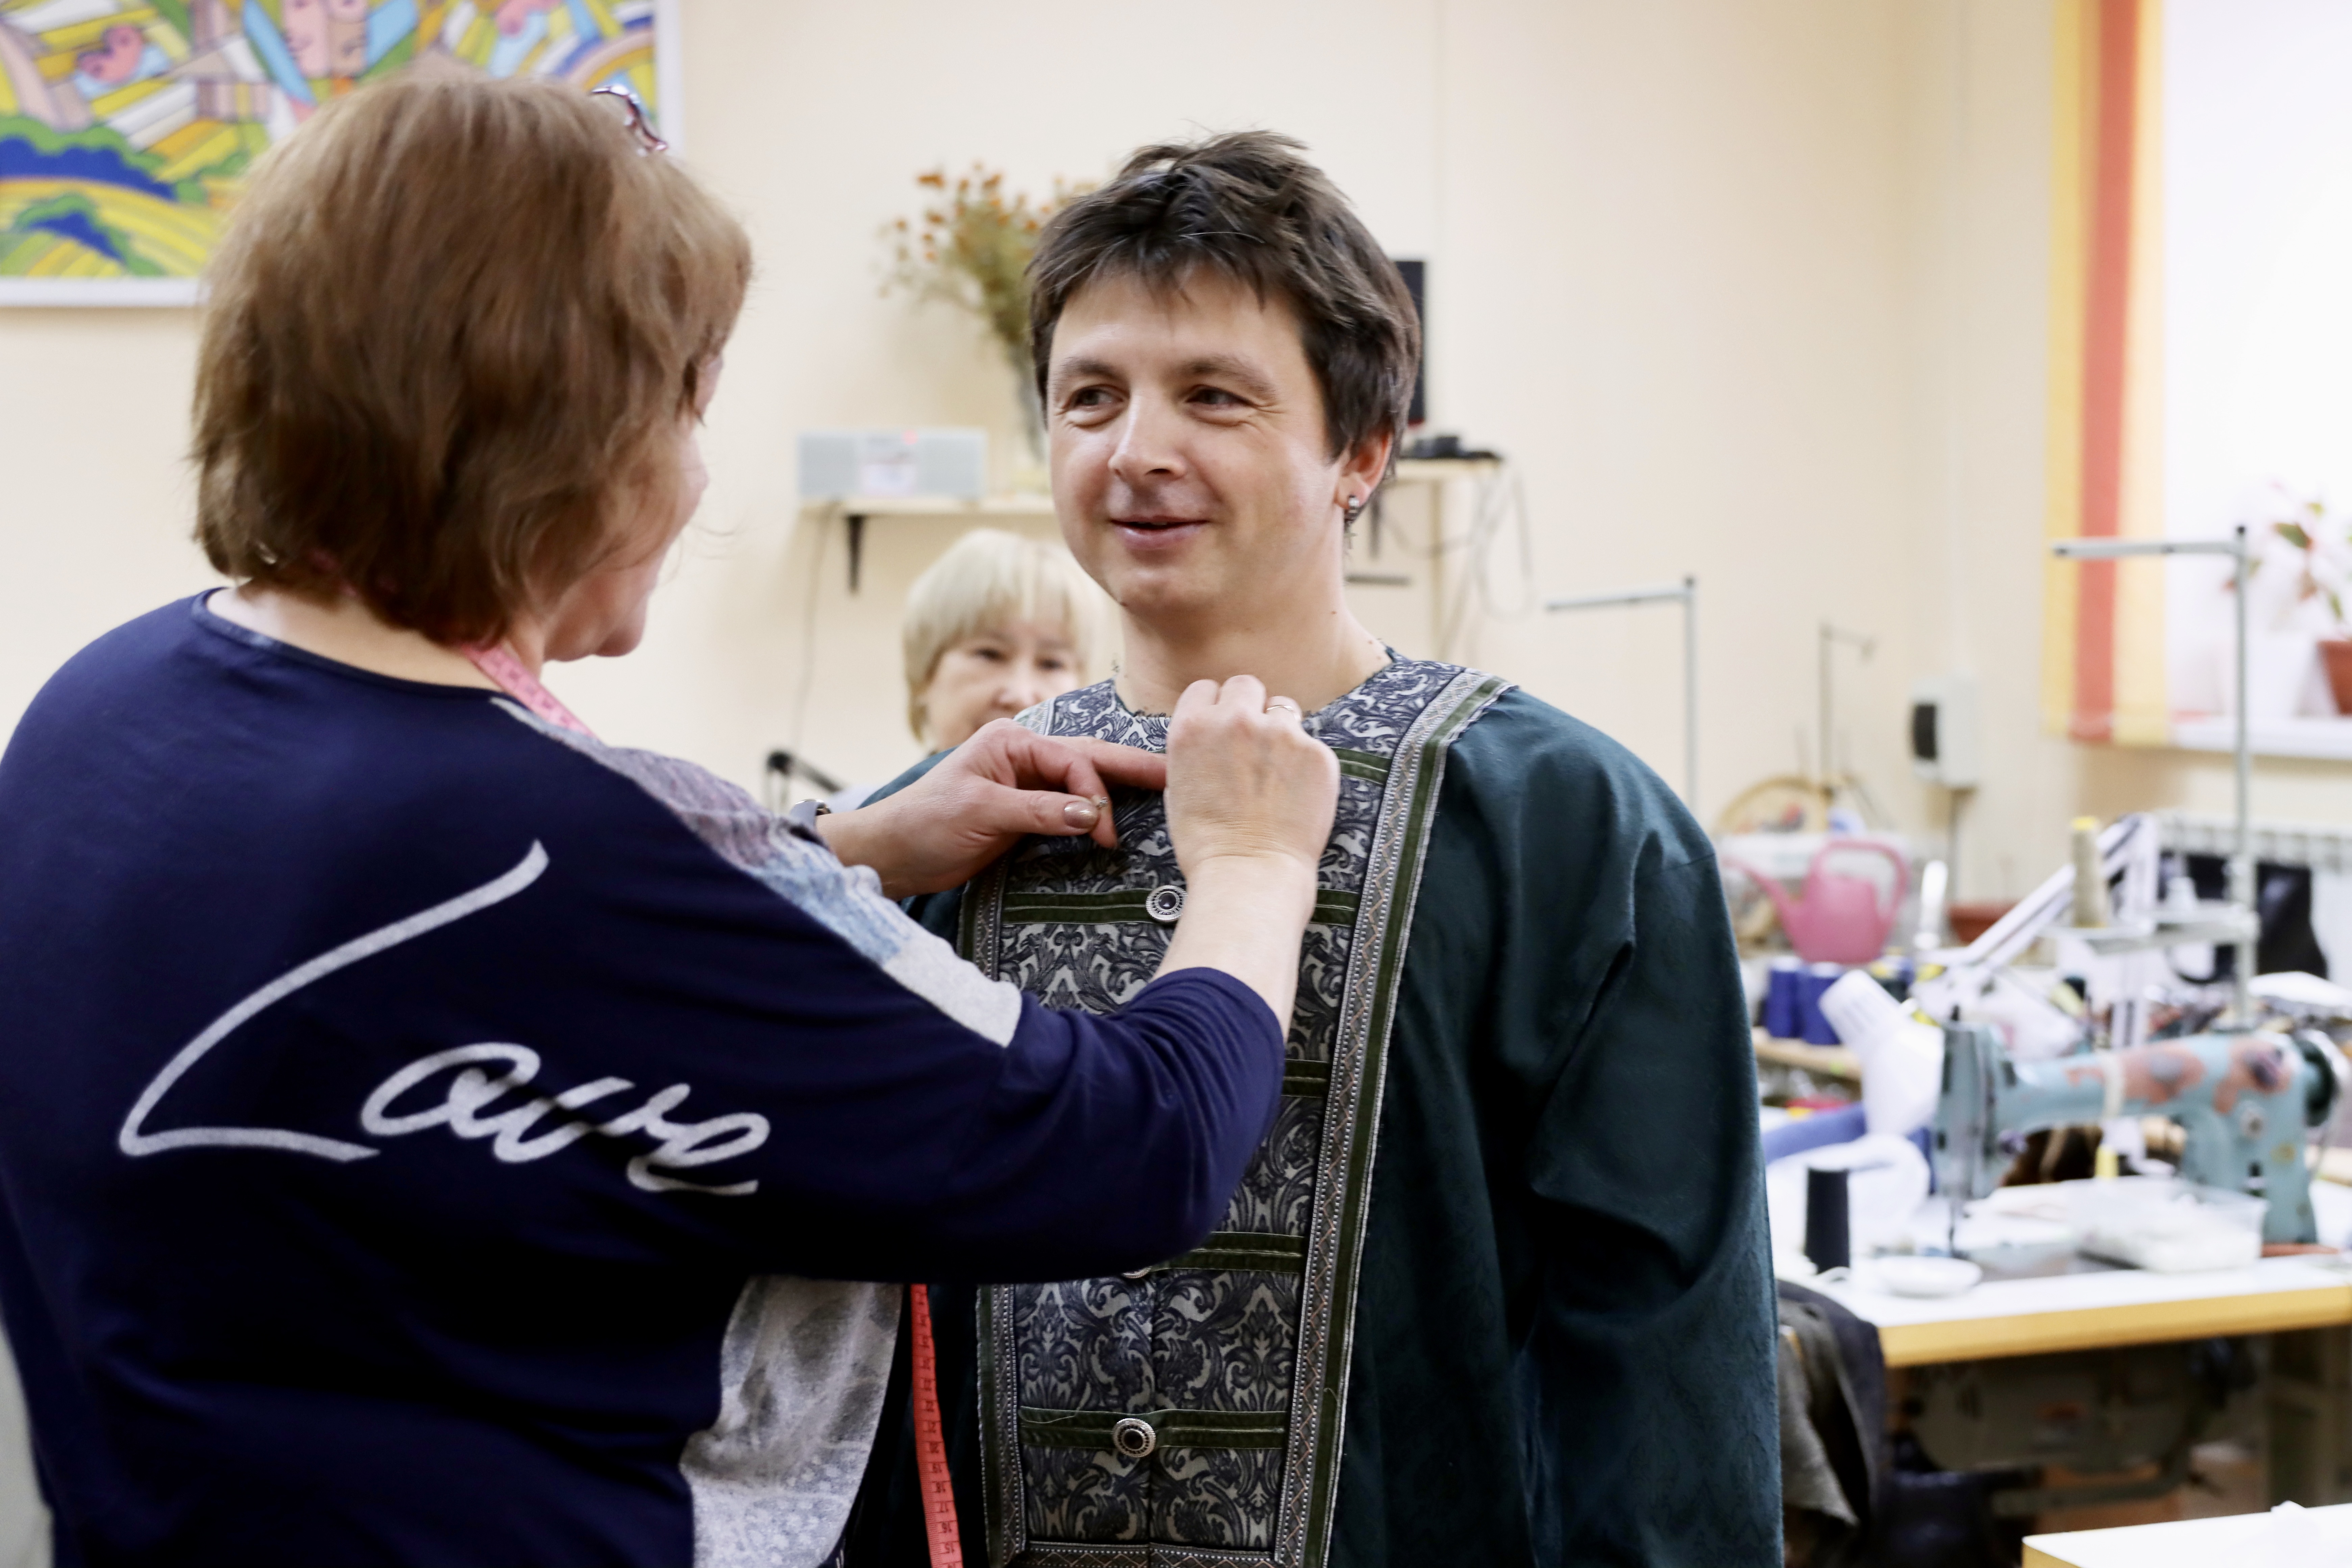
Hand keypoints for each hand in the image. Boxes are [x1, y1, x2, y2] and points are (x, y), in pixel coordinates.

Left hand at [818, 720, 1165, 897]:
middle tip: (1176, 777)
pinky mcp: (1026, 814)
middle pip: (1089, 760)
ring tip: (1165, 794)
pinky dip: (1096, 815)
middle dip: (1131, 770)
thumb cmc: (924, 823)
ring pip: (1084, 783)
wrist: (893, 854)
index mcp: (1012, 741)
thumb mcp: (981, 812)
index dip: (1095, 794)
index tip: (1104, 832)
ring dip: (1118, 792)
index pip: (1072, 761)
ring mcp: (1027, 784)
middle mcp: (1024, 757)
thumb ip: (1038, 811)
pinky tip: (1123, 820)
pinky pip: (1070, 809)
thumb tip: (1091, 814)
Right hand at [1156, 677, 1339, 1023]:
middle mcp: (1235, 720)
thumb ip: (1196, 750)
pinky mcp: (1316, 753)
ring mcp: (1280, 733)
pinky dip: (1306, 763)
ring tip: (1277, 773)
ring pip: (1284, 710)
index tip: (1223, 727)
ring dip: (1281, 731)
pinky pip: (1311, 743)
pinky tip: (1297, 794)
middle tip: (1254, 744)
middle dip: (1250, 708)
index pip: (1207, 689)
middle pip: (1246, 686)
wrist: (1249, 875)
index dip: (1216, 708)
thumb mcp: (1178, 789)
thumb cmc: (1207, 844)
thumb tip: (1212, 737)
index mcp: (1193, 727)